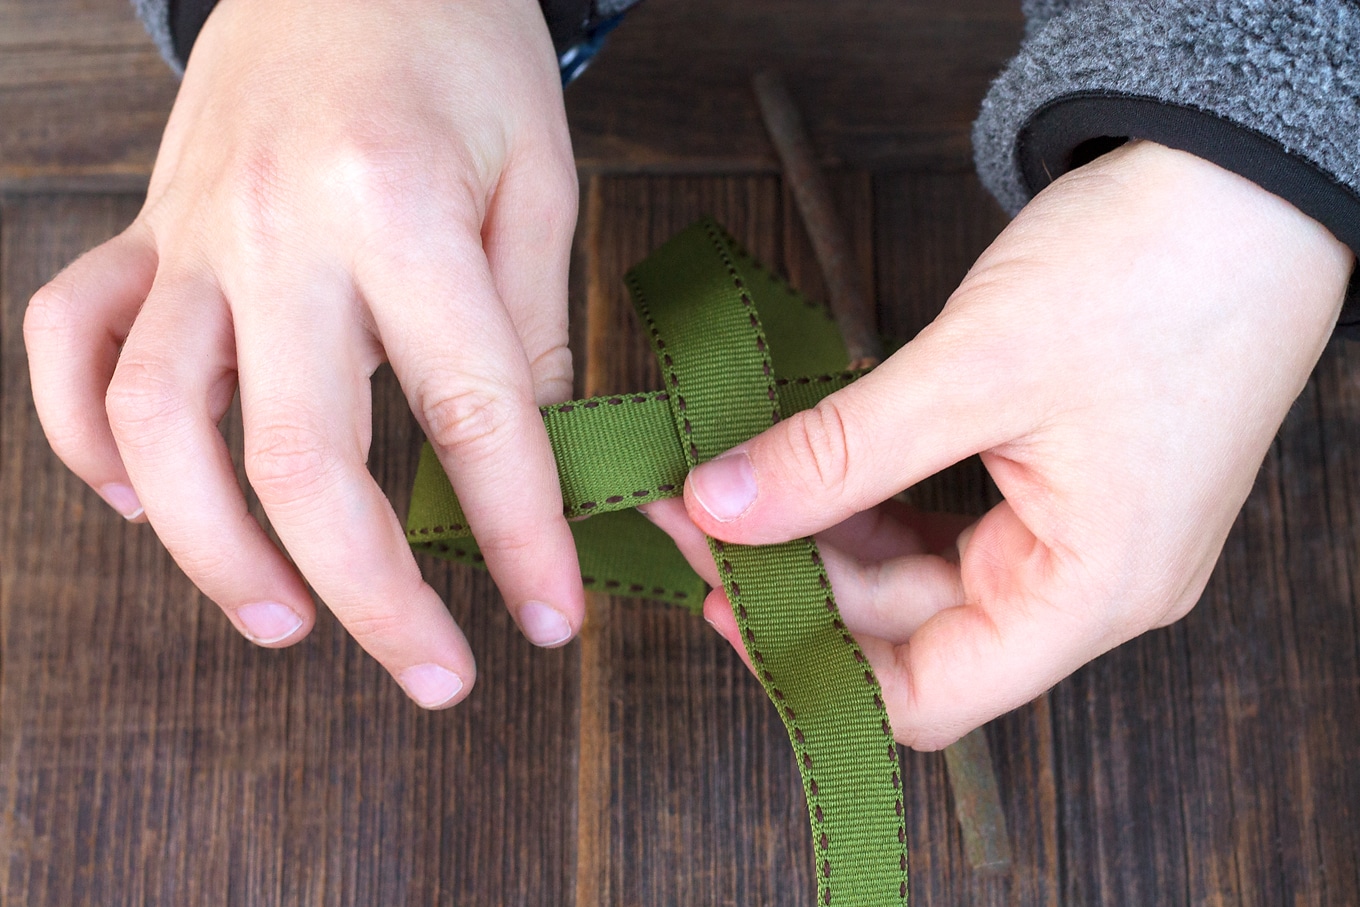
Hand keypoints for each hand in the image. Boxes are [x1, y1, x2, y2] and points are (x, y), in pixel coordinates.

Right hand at [23, 0, 584, 707]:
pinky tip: (145, 502)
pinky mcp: (144, 233)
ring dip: (212, 551)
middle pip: (302, 459)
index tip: (550, 614)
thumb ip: (529, 324)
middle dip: (374, 595)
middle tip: (435, 676)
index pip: (476, 415)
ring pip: (157, 425)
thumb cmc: (458, 44)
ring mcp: (191, 235)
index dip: (520, 536)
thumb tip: (535, 460)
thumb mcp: (538, 174)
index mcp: (404, 210)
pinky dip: (85, 438)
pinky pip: (70, 344)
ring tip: (282, 623)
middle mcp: (279, 232)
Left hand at [644, 141, 1354, 747]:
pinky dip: (877, 501)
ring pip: (925, 575)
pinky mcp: (1064, 485)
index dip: (813, 665)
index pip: (931, 695)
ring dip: (832, 540)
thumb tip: (722, 506)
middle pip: (915, 633)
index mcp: (1095, 591)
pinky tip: (815, 470)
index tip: (724, 600)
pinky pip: (951, 525)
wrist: (1244, 179)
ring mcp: (1081, 534)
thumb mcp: (974, 369)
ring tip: (743, 490)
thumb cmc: (1156, 268)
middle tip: (703, 517)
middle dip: (802, 581)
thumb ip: (839, 452)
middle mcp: (1093, 584)